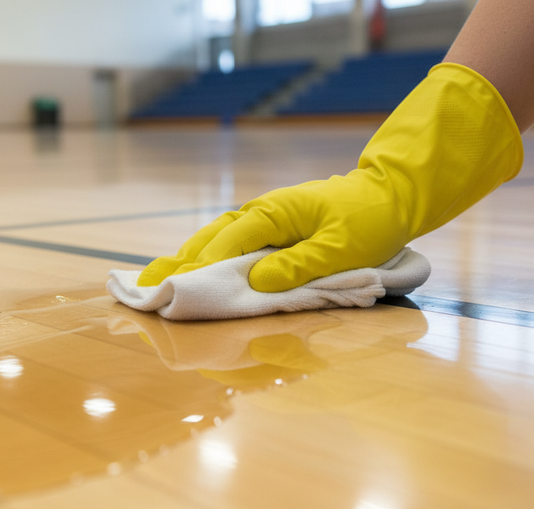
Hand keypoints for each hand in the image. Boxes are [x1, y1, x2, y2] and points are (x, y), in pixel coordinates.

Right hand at [138, 63, 522, 292]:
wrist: (389, 195)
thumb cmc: (368, 221)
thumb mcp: (340, 249)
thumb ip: (298, 266)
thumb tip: (255, 281)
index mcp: (274, 213)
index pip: (229, 241)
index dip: (202, 266)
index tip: (176, 288)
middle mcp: (261, 212)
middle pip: (210, 238)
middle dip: (179, 263)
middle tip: (145, 286)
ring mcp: (263, 219)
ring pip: (214, 239)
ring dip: (186, 259)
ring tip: (155, 278)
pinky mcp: (270, 228)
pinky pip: (229, 242)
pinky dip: (206, 255)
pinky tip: (191, 268)